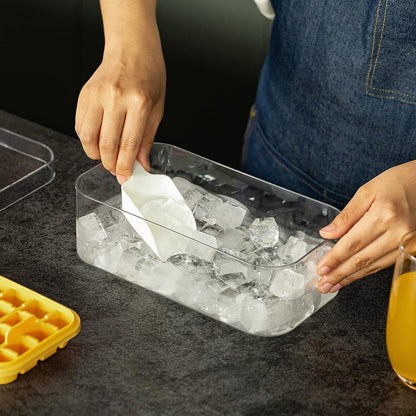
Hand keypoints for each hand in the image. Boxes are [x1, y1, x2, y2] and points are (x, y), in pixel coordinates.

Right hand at [75, 0, 165, 183]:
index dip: (125, 167)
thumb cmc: (149, 76)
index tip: (124, 177)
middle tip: (116, 170)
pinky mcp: (84, 94)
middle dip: (110, 164)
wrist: (132, 48)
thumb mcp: (157, 109)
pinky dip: (87, 139)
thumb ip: (147, 139)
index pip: (128, 145)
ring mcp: (96, 95)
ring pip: (87, 137)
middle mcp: (115, 98)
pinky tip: (97, 140)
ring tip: (106, 157)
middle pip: (106, 144)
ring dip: (95, 154)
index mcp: (139, 103)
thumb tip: (141, 164)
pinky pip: (79, 124)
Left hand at [316, 160, 415, 292]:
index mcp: (384, 215)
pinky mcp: (411, 248)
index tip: (321, 269)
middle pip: (362, 259)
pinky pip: (384, 264)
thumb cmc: (395, 183)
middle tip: (323, 285)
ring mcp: (407, 243)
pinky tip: (352, 276)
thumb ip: (346, 216)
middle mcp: (398, 232)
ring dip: (351, 277)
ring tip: (333, 285)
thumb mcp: (366, 192)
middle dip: (339, 274)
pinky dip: (366, 272)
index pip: (352, 243)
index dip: (335, 258)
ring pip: (373, 266)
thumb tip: (327, 234)